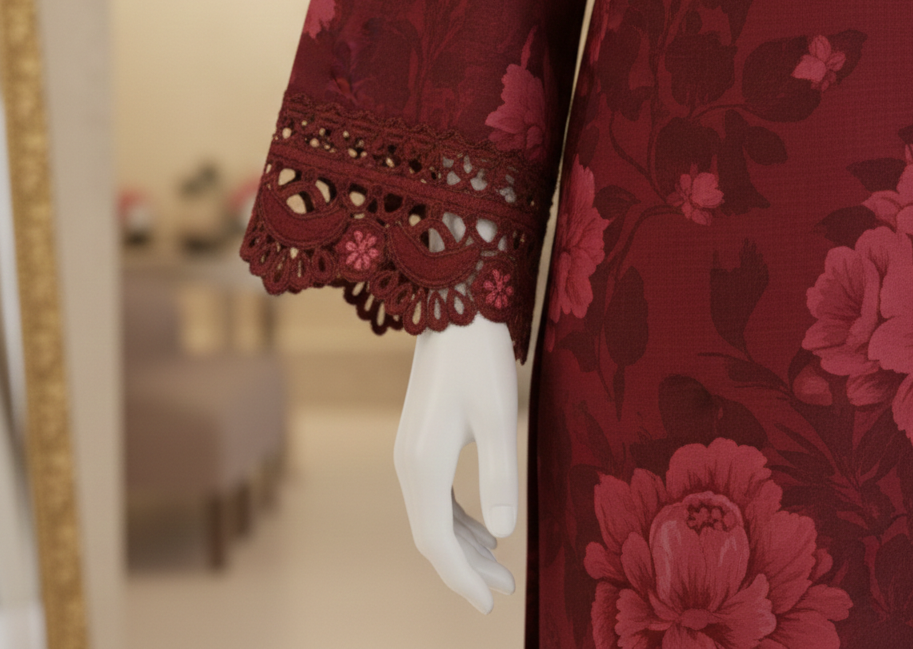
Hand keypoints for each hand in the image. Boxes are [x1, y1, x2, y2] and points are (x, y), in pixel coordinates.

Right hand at [393, 314, 518, 612]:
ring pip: (431, 517)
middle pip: (431, 534)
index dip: (462, 578)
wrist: (453, 308)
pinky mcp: (420, 441)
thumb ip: (500, 476)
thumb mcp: (499, 417)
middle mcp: (408, 464)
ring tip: (499, 567)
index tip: (490, 604)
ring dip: (463, 545)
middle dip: (464, 568)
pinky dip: (457, 519)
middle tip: (501, 592)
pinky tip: (485, 528)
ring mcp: (410, 452)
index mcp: (423, 464)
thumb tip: (503, 535)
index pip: (437, 541)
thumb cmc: (480, 359)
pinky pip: (434, 495)